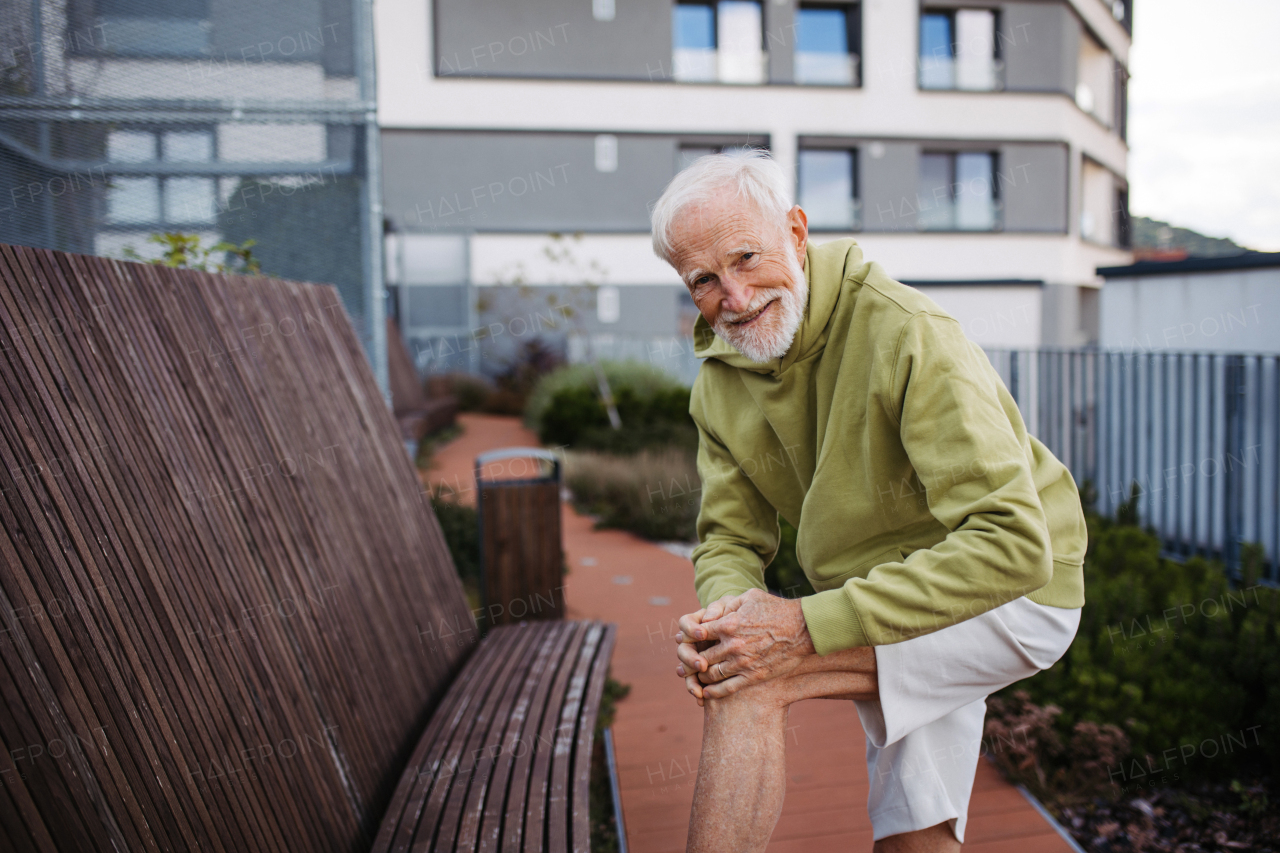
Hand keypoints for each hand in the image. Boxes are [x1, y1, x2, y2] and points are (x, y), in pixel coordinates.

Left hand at [677, 588, 815, 700]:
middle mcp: (732, 645)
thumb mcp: (748, 598)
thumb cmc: (775, 609)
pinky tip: (706, 693)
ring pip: (710, 674)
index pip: (696, 634)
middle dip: (690, 660)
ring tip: (697, 675)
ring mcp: (742, 663)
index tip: (685, 641)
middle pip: (700, 657)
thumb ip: (725, 605)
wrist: (803, 629)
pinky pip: (727, 688)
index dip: (687, 638)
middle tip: (687, 662)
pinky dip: (713, 692)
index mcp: (728, 624)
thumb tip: (706, 616)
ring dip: (700, 676)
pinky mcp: (753, 676)